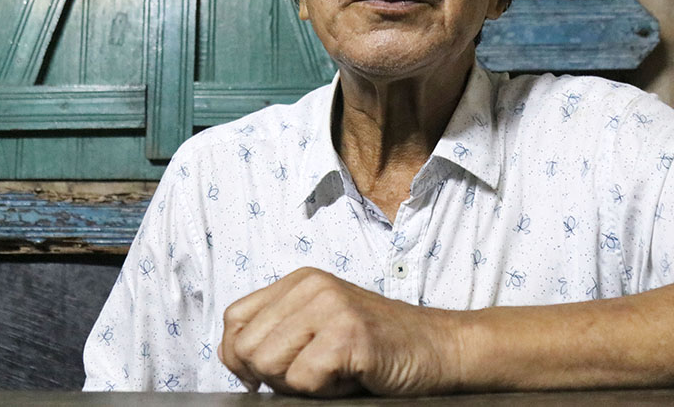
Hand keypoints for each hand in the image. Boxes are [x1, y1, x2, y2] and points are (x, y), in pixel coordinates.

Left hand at [219, 267, 462, 395]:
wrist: (439, 348)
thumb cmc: (379, 346)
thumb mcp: (321, 324)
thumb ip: (282, 331)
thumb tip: (236, 363)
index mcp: (301, 281)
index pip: (234, 321)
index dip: (239, 358)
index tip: (265, 377)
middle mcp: (312, 286)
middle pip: (245, 348)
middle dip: (272, 377)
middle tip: (313, 374)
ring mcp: (331, 307)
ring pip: (268, 365)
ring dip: (298, 384)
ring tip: (333, 373)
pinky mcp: (348, 335)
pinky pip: (303, 381)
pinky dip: (324, 392)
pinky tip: (351, 377)